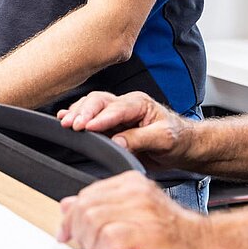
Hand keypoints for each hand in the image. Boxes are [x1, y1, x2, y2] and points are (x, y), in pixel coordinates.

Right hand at [58, 91, 191, 168]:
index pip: (116, 108)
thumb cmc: (177, 139)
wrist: (183, 146)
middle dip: (84, 112)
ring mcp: (117, 114)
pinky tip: (64, 117)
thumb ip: (141, 139)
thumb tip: (117, 141)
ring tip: (65, 122)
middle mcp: (126, 105)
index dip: (101, 118)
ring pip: (92, 106)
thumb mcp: (164, 139)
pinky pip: (91, 117)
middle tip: (72, 124)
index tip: (87, 127)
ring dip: (78, 113)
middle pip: (99, 101)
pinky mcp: (111, 125)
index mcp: (139, 103)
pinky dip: (77, 116)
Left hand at [58, 171, 198, 248]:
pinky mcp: (145, 229)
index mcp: (129, 181)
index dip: (72, 216)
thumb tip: (67, 205)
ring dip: (91, 244)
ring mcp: (140, 209)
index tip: (67, 232)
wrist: (200, 242)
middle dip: (78, 231)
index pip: (87, 194)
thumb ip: (100, 204)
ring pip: (92, 222)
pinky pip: (108, 238)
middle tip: (86, 246)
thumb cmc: (167, 230)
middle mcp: (133, 190)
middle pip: (85, 207)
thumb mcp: (131, 210)